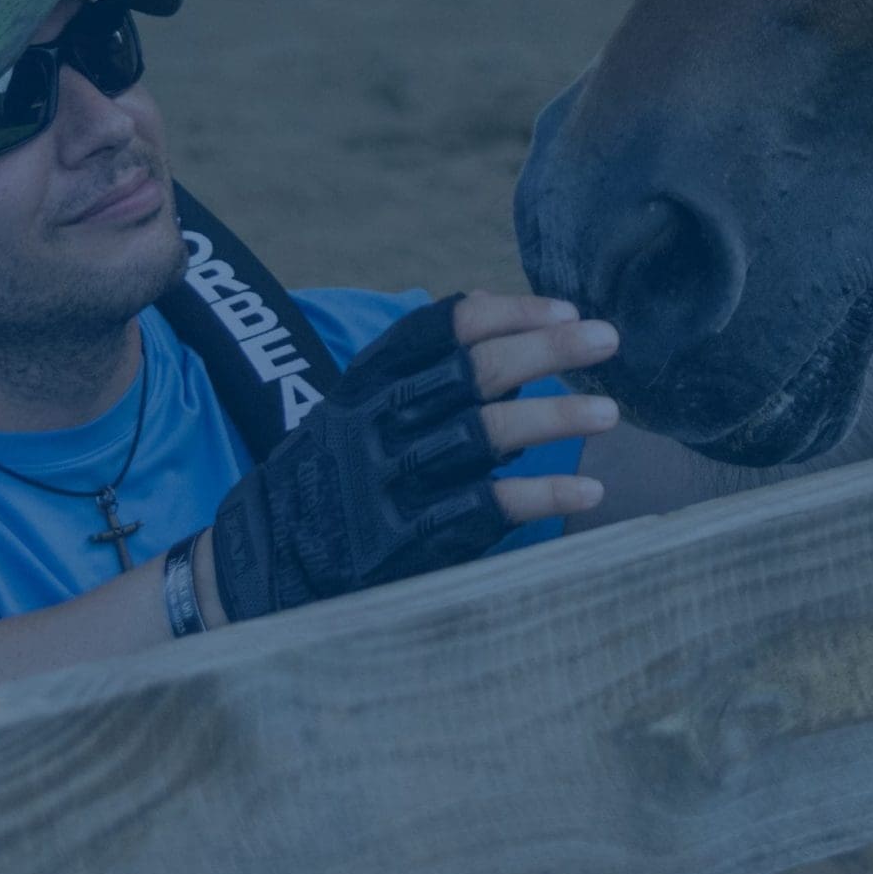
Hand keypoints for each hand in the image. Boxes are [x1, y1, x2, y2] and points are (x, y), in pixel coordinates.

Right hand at [205, 293, 619, 623]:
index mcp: (366, 381)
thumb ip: (425, 370)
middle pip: (470, 372)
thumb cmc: (331, 476)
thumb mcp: (358, 408)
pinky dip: (538, 496)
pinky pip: (482, 509)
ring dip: (552, 419)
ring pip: (481, 435)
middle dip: (545, 350)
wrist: (263, 564)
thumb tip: (505, 317)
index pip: (439, 327)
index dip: (506, 313)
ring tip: (609, 412)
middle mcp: (376, 422)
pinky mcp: (406, 539)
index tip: (564, 309)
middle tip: (609, 339)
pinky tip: (586, 490)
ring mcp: (390, 480)